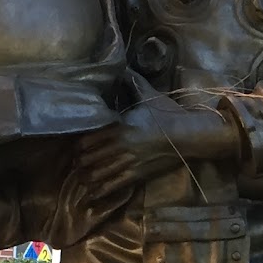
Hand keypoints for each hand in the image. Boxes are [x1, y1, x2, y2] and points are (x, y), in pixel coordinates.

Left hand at [74, 95, 238, 198]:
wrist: (187, 135)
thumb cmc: (168, 114)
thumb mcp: (148, 95)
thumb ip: (132, 81)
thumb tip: (122, 66)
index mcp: (119, 127)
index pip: (87, 139)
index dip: (78, 145)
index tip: (75, 147)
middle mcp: (119, 147)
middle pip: (88, 158)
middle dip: (79, 162)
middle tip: (75, 164)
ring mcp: (127, 163)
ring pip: (97, 174)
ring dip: (87, 177)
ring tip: (82, 178)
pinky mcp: (137, 175)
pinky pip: (113, 186)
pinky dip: (100, 191)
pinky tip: (91, 195)